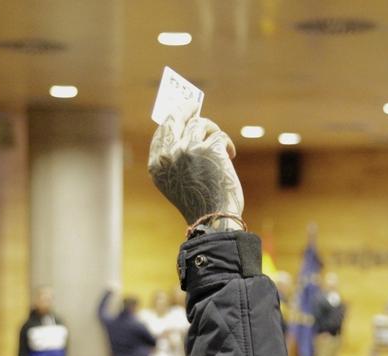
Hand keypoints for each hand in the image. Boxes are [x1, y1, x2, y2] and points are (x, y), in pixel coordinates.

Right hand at [148, 107, 243, 227]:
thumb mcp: (176, 182)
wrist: (214, 219)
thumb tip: (187, 127)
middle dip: (186, 109)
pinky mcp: (209, 148)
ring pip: (200, 124)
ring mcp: (188, 149)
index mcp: (157, 164)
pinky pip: (218, 135)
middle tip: (193, 105)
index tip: (180, 112)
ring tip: (220, 146)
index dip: (172, 119)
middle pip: (175, 118)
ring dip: (212, 131)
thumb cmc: (198, 202)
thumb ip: (174, 158)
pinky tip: (230, 156)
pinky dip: (226, 144)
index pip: (162, 132)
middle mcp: (169, 154)